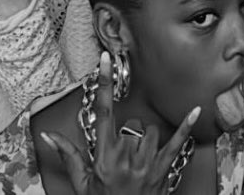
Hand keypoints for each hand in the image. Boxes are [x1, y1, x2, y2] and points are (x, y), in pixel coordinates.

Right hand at [42, 52, 200, 194]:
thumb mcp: (82, 182)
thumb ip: (67, 155)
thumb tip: (47, 136)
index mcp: (103, 156)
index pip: (102, 111)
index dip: (103, 83)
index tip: (106, 60)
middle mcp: (124, 156)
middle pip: (130, 125)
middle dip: (126, 136)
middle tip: (122, 159)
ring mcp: (145, 162)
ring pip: (149, 132)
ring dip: (144, 141)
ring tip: (138, 161)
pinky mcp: (163, 169)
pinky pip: (177, 143)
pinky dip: (186, 127)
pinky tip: (196, 111)